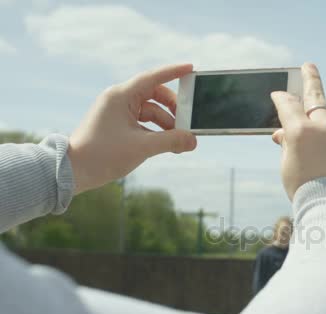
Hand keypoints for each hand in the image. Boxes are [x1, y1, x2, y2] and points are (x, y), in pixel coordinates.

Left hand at [69, 64, 196, 193]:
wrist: (72, 172)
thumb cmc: (103, 155)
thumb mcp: (142, 147)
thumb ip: (171, 141)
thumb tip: (193, 141)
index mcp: (121, 96)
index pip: (152, 78)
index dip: (173, 72)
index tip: (190, 68)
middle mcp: (119, 100)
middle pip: (155, 95)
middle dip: (173, 108)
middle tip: (189, 121)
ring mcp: (117, 112)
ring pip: (151, 111)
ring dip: (166, 124)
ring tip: (180, 140)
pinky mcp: (117, 125)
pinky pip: (143, 122)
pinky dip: (156, 131)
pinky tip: (167, 144)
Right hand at [270, 63, 325, 198]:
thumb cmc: (307, 192)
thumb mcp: (288, 169)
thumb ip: (287, 146)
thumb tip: (282, 134)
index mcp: (301, 132)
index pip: (288, 104)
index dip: (281, 99)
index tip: (278, 94)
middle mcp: (325, 128)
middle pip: (316, 98)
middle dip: (311, 81)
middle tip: (308, 67)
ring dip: (322, 135)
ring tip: (315, 159)